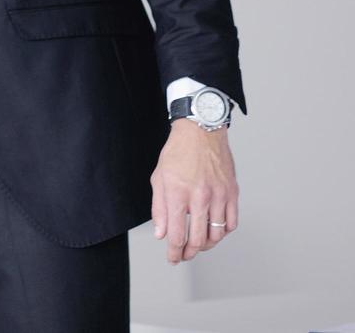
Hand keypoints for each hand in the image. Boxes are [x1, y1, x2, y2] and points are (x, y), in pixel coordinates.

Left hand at [151, 120, 238, 262]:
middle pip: (199, 239)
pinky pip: (232, 223)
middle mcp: (200, 196)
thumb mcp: (159, 179)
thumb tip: (162, 234)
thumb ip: (159, 209)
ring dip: (207, 246)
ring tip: (198, 245)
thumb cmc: (177, 153)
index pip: (177, 234)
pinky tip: (214, 232)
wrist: (201, 132)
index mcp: (178, 193)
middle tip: (184, 255)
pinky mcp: (232, 193)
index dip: (174, 251)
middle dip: (189, 253)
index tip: (173, 258)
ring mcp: (219, 195)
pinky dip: (223, 233)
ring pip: (217, 235)